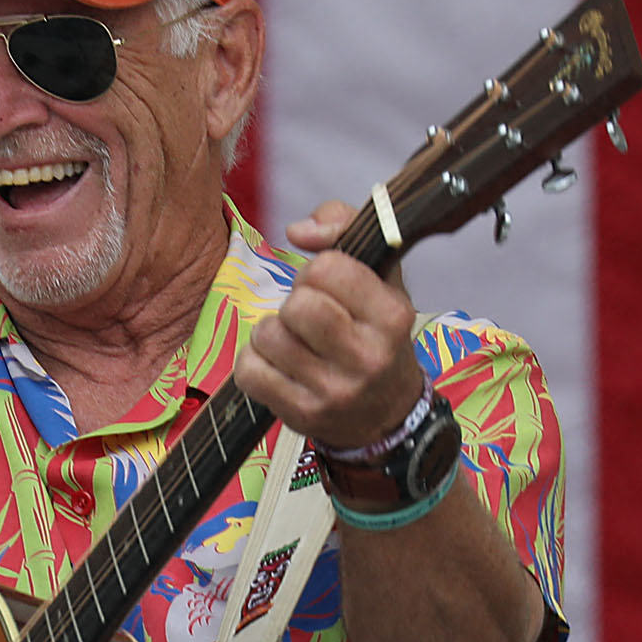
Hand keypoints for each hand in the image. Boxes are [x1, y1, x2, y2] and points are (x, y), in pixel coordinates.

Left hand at [235, 200, 427, 448]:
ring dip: (271, 332)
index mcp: (392, 316)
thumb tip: (297, 231)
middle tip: (307, 317)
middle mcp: (368, 357)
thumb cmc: (374, 334)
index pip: (329, 268)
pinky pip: (249, 371)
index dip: (317, 271)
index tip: (328, 288)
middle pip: (298, 305)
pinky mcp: (302, 415)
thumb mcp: (380, 276)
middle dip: (293, 303)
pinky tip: (277, 365)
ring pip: (268, 336)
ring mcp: (334, 392)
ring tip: (293, 341)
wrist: (386, 414)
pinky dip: (253, 362)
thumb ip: (343, 227)